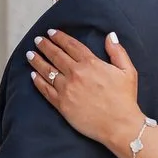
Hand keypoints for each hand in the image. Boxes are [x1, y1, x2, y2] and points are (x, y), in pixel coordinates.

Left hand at [28, 28, 140, 154]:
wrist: (118, 125)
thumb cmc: (124, 98)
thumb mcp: (127, 71)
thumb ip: (117, 51)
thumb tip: (110, 35)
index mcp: (90, 63)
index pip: (71, 45)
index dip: (60, 37)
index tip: (51, 32)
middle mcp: (76, 73)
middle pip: (56, 55)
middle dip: (45, 46)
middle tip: (37, 40)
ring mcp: (67, 89)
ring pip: (47, 71)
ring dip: (37, 61)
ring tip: (30, 54)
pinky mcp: (62, 104)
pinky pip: (46, 90)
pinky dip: (37, 81)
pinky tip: (32, 75)